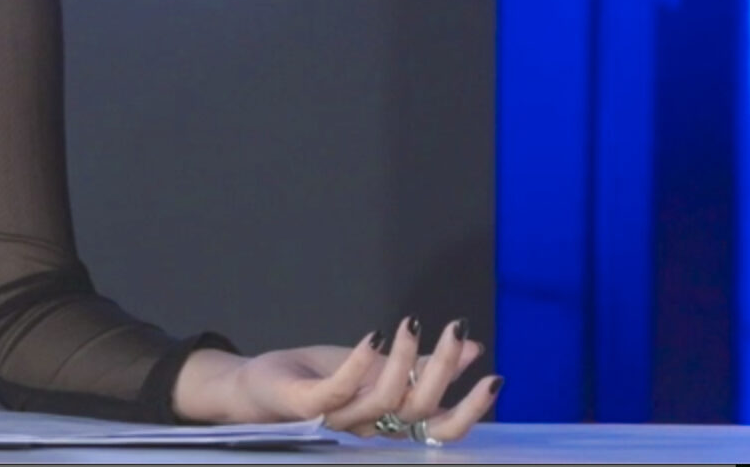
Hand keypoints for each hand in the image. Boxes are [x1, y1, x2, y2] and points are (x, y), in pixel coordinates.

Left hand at [176, 316, 501, 442]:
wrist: (253, 386)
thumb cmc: (316, 376)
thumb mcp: (376, 366)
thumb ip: (422, 362)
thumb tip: (472, 345)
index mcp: (390, 420)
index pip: (438, 427)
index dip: (470, 409)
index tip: (496, 378)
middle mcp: (368, 426)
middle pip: (417, 414)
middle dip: (443, 373)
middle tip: (457, 329)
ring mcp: (336, 418)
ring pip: (382, 401)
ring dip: (404, 358)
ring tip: (412, 322)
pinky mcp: (304, 405)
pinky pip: (337, 391)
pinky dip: (359, 363)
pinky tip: (374, 336)